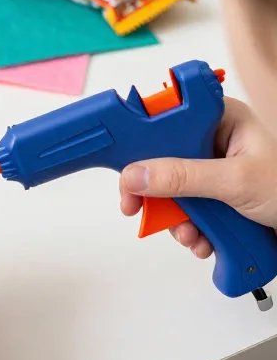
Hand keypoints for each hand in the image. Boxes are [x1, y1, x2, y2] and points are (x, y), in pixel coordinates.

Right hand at [120, 97, 276, 257]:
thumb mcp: (235, 182)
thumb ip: (183, 177)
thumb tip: (135, 175)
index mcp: (221, 119)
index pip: (166, 119)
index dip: (141, 141)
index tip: (124, 168)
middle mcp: (214, 140)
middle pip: (161, 159)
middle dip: (156, 193)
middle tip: (136, 208)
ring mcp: (213, 170)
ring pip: (170, 190)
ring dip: (176, 219)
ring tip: (191, 235)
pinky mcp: (214, 195)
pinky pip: (185, 209)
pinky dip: (189, 229)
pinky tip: (203, 240)